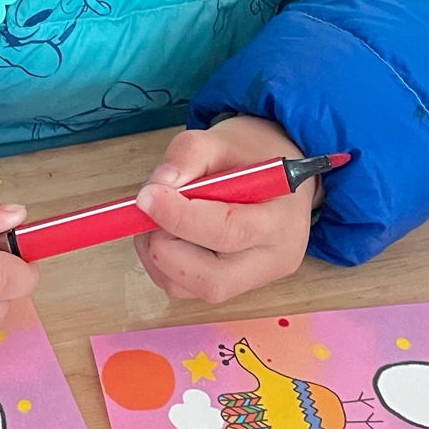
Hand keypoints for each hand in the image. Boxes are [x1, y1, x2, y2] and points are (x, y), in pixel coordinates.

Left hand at [133, 114, 314, 302]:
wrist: (272, 178)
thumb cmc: (250, 157)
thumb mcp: (221, 139)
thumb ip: (189, 153)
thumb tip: (159, 184)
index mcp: (280, 221)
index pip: (228, 231)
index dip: (180, 217)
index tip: (147, 196)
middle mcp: (270, 261)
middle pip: (210, 279)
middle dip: (165, 244)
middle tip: (149, 207)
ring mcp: (249, 282)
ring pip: (186, 287)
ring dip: (156, 252)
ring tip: (158, 213)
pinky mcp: (225, 288)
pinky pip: (179, 287)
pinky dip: (160, 261)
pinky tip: (166, 230)